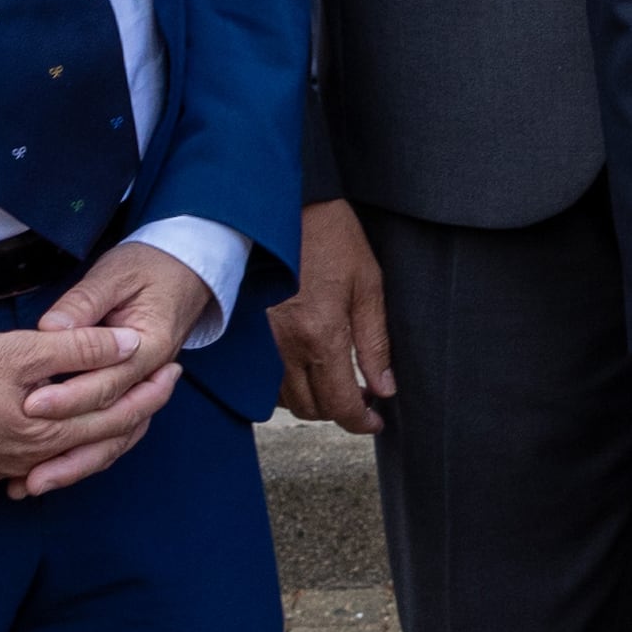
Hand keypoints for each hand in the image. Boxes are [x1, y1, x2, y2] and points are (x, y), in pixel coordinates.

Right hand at [0, 320, 150, 490]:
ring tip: (129, 409)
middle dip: (141, 410)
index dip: (151, 391)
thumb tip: (131, 345)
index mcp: (54, 432)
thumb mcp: (25, 351)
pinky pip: (44, 464)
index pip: (120, 415)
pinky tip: (74, 439)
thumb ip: (82, 348)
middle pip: (105, 440)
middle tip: (165, 384)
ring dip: (108, 433)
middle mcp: (38, 459)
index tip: (173, 368)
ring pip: (77, 456)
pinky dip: (70, 449)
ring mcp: (11, 468)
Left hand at [2, 240, 205, 495]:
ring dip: (73, 467)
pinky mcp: (131, 399)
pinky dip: (81, 460)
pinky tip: (46, 476)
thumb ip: (84, 303)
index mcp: (152, 345)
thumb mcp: (115, 274)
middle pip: (112, 423)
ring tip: (31, 486)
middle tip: (25, 463)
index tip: (33, 406)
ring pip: (114, 441)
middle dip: (66, 446)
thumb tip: (53, 328)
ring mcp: (143, 392)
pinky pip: (111, 438)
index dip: (71, 396)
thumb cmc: (147, 269)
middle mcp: (152, 377)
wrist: (184, 272)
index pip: (109, 380)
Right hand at [269, 197, 392, 433]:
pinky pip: (263, 379)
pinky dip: (285, 386)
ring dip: (312, 400)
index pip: (339, 404)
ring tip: (335, 382)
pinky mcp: (246, 334)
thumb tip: (385, 388)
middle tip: (360, 397)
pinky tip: (305, 368)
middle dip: (338, 411)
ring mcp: (260, 342)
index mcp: (320, 335)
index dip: (360, 421)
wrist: (284, 209)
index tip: (375, 420)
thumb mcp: (369, 286)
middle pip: (310, 409)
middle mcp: (284, 347)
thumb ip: (376, 344)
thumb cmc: (332, 240)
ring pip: (284, 399)